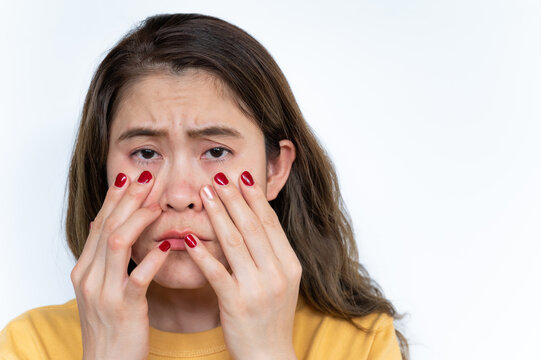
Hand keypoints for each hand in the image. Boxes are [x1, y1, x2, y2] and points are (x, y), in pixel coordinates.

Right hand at [70, 171, 169, 359]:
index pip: (99, 223)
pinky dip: (152, 258)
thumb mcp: (101, 290)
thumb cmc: (111, 326)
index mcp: (85, 270)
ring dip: (138, 220)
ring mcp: (103, 292)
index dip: (115, 198)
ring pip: (117, 243)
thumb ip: (106, 261)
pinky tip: (167, 244)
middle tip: (147, 176)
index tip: (131, 175)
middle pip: (107, 226)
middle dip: (128, 199)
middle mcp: (89, 276)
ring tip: (157, 204)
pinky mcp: (123, 308)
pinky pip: (138, 277)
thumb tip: (109, 229)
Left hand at [184, 171, 301, 359]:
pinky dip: (202, 253)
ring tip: (205, 195)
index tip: (240, 176)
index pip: (270, 223)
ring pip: (235, 243)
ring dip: (218, 215)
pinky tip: (188, 238)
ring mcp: (258, 288)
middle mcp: (277, 273)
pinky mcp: (237, 304)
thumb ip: (271, 254)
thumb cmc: (270, 317)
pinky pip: (216, 273)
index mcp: (290, 265)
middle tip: (218, 177)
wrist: (269, 356)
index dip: (254, 197)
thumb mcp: (281, 282)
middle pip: (252, 227)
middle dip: (234, 198)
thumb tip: (255, 221)